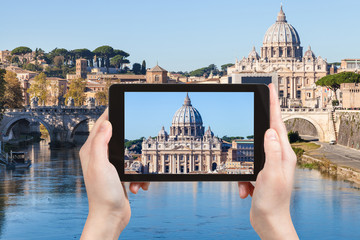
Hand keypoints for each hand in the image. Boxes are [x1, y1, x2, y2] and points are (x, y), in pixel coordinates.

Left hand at [80, 108, 148, 239]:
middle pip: (117, 136)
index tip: (120, 102)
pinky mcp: (119, 174)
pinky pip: (133, 167)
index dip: (110, 112)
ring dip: (137, 164)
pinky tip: (137, 186)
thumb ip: (100, 143)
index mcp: (91, 151)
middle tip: (139, 142)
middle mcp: (99, 156)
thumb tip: (106, 122)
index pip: (101, 125)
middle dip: (130, 142)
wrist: (111, 217)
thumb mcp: (101, 165)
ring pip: (128, 153)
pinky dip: (139, 176)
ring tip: (136, 178)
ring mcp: (110, 165)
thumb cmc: (103, 194)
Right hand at [238, 83, 298, 239]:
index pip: (277, 123)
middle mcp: (278, 157)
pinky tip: (245, 192)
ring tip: (247, 185)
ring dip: (244, 168)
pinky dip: (242, 180)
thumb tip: (270, 130)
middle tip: (252, 110)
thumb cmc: (273, 202)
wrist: (269, 222)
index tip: (269, 88)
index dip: (273, 104)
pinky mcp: (260, 173)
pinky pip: (247, 169)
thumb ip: (271, 152)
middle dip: (256, 127)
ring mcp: (269, 165)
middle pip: (265, 133)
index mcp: (284, 154)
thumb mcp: (271, 175)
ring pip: (251, 153)